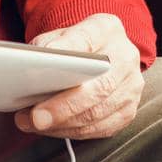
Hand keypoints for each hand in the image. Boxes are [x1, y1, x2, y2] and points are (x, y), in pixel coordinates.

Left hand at [13, 14, 143, 140]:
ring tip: (33, 123)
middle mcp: (125, 56)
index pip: (85, 39)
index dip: (64, 53)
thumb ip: (47, 47)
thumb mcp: (59, 35)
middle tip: (36, 117)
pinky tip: (51, 129)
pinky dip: (71, 132)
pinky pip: (99, 128)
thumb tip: (30, 69)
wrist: (100, 55)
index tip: (41, 65)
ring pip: (98, 113)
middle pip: (98, 86)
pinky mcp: (127, 111)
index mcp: (107, 29)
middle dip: (64, 106)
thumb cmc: (75, 47)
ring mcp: (131, 86)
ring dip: (62, 124)